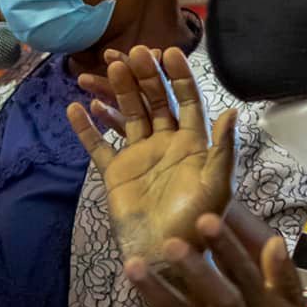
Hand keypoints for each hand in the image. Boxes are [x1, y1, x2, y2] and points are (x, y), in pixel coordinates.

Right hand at [67, 47, 237, 265]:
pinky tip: (75, 108)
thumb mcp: (217, 186)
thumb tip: (231, 113)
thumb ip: (223, 150)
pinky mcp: (116, 172)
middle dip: (144, 76)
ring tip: (102, 70)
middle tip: (132, 53)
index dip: (179, 76)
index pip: (187, 100)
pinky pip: (98, 145)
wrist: (166, 254)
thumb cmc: (197, 223)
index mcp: (193, 143)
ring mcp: (139, 156)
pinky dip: (86, 128)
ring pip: (126, 115)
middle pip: (154, 101)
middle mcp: (166, 143)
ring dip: (116, 92)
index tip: (168, 52)